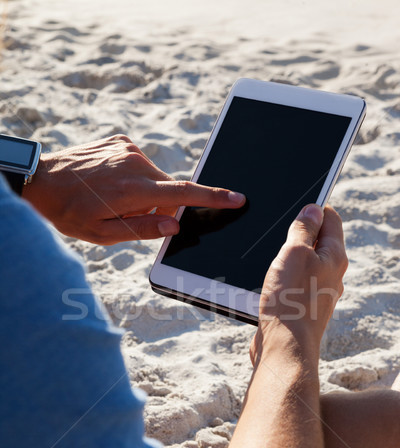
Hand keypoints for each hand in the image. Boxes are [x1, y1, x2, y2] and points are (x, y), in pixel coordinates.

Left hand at [23, 135, 244, 243]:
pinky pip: (140, 163)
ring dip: (144, 191)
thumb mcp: (103, 234)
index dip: (213, 197)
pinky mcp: (120, 140)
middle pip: (167, 189)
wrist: (41, 180)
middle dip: (157, 205)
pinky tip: (109, 182)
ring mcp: (127, 148)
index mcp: (134, 190)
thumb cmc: (69, 212)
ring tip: (112, 197)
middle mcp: (135, 163)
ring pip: (154, 177)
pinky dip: (134, 176)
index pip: (184, 194)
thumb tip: (175, 225)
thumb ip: (143, 229)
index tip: (237, 198)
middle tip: (127, 214)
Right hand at [251, 204, 347, 364]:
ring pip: (303, 263)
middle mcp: (331, 274)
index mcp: (334, 256)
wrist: (284, 346)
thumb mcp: (294, 253)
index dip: (313, 208)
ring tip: (270, 260)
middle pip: (317, 241)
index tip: (295, 208)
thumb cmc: (290, 301)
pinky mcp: (302, 307)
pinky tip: (268, 283)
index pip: (331, 219)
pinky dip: (282, 278)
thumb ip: (304, 229)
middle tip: (277, 233)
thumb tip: (313, 210)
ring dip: (286, 258)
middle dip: (297, 233)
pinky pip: (294, 283)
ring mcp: (317, 292)